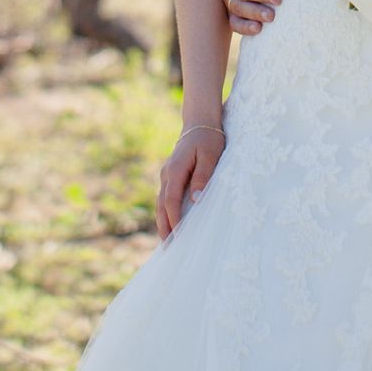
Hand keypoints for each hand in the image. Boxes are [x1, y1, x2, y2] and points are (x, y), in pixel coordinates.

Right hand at [157, 122, 224, 238]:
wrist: (199, 122)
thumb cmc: (208, 138)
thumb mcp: (210, 155)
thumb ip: (203, 176)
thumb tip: (196, 199)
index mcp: (175, 170)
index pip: (171, 200)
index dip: (174, 219)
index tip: (179, 236)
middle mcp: (167, 174)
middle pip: (161, 205)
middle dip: (164, 226)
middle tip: (168, 248)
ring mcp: (166, 175)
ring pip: (160, 203)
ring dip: (163, 222)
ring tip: (167, 242)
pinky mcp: (171, 176)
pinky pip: (165, 198)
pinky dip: (165, 212)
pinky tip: (171, 223)